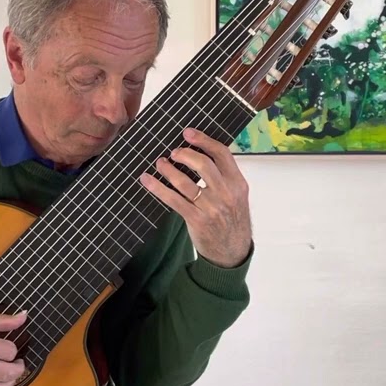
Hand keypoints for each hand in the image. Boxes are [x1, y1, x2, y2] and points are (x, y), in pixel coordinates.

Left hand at [138, 127, 252, 267]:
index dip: (204, 141)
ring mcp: (211, 208)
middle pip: (203, 165)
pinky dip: (158, 188)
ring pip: (185, 182)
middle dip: (185, 154)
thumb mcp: (237, 196)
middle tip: (174, 151)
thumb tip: (200, 153)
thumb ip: (224, 177)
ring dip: (169, 170)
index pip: (222, 154)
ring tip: (160, 163)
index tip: (188, 133)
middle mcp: (226, 194)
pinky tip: (147, 180)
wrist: (232, 253)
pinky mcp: (196, 220)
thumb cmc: (232, 220)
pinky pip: (173, 200)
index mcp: (238, 184)